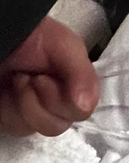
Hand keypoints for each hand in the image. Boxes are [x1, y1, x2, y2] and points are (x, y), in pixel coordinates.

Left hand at [0, 16, 98, 136]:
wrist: (3, 34)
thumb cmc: (34, 37)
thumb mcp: (66, 46)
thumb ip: (81, 74)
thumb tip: (86, 107)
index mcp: (76, 87)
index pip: (80, 112)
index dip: (63, 101)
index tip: (44, 78)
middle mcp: (57, 103)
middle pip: (57, 125)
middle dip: (40, 103)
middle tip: (29, 78)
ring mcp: (32, 112)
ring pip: (33, 129)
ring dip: (22, 103)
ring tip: (16, 80)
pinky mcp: (11, 118)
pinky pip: (15, 128)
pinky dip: (7, 110)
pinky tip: (5, 91)